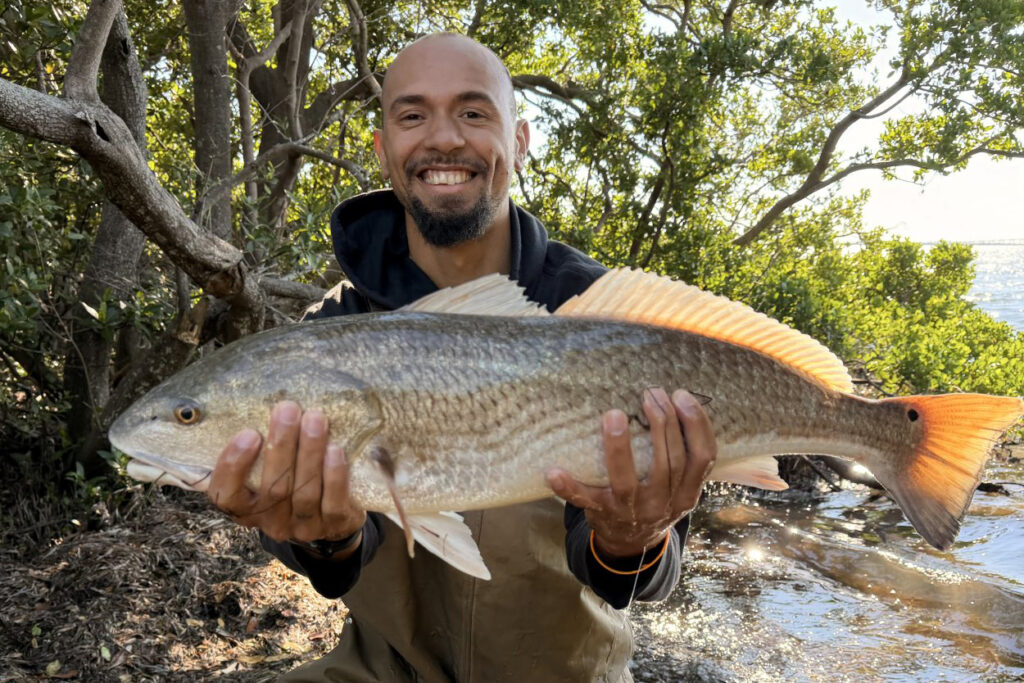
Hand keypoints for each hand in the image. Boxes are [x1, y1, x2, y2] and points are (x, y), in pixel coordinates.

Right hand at [206, 401, 365, 553]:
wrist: (334, 514)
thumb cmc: (293, 476)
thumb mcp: (269, 466)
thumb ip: (262, 446)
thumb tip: (265, 403)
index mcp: (245, 507)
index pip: (226, 494)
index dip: (233, 465)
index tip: (249, 433)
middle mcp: (270, 522)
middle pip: (273, 487)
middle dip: (281, 445)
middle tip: (288, 409)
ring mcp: (302, 528)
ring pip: (303, 493)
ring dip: (309, 453)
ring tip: (315, 419)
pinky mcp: (333, 527)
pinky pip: (332, 504)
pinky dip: (334, 476)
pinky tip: (335, 449)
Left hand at [546, 388, 715, 557]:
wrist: (631, 545)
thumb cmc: (655, 499)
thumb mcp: (679, 486)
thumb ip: (682, 456)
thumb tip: (672, 401)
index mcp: (687, 493)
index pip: (702, 457)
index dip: (696, 425)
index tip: (681, 395)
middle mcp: (663, 503)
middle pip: (669, 461)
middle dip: (661, 422)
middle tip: (650, 393)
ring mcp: (632, 511)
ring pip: (627, 480)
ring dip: (619, 447)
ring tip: (614, 414)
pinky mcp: (602, 514)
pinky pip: (584, 501)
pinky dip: (568, 487)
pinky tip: (553, 471)